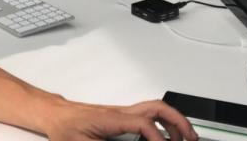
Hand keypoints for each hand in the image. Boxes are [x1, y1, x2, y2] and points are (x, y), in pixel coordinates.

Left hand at [43, 100, 196, 140]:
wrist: (55, 115)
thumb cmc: (64, 128)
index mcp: (112, 119)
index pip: (143, 123)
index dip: (157, 138)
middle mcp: (120, 112)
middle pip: (157, 108)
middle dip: (178, 122)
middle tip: (190, 138)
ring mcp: (122, 112)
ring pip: (155, 109)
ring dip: (173, 121)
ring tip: (184, 138)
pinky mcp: (121, 117)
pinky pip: (148, 115)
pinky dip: (162, 123)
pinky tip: (166, 136)